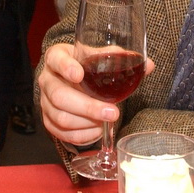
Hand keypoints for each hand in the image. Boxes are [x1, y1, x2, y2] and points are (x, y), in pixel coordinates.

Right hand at [37, 43, 155, 144]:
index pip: (56, 60)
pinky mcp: (48, 120)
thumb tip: (148, 65)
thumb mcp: (98, 56)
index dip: (65, 67)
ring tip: (108, 121)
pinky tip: (97, 130)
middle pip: (59, 96)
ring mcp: (44, 101)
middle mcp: (47, 79)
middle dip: (87, 107)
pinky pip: (61, 133)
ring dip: (87, 123)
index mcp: (57, 57)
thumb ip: (120, 59)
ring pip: (61, 117)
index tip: (79, 74)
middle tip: (113, 112)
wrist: (71, 79)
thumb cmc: (86, 65)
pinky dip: (82, 135)